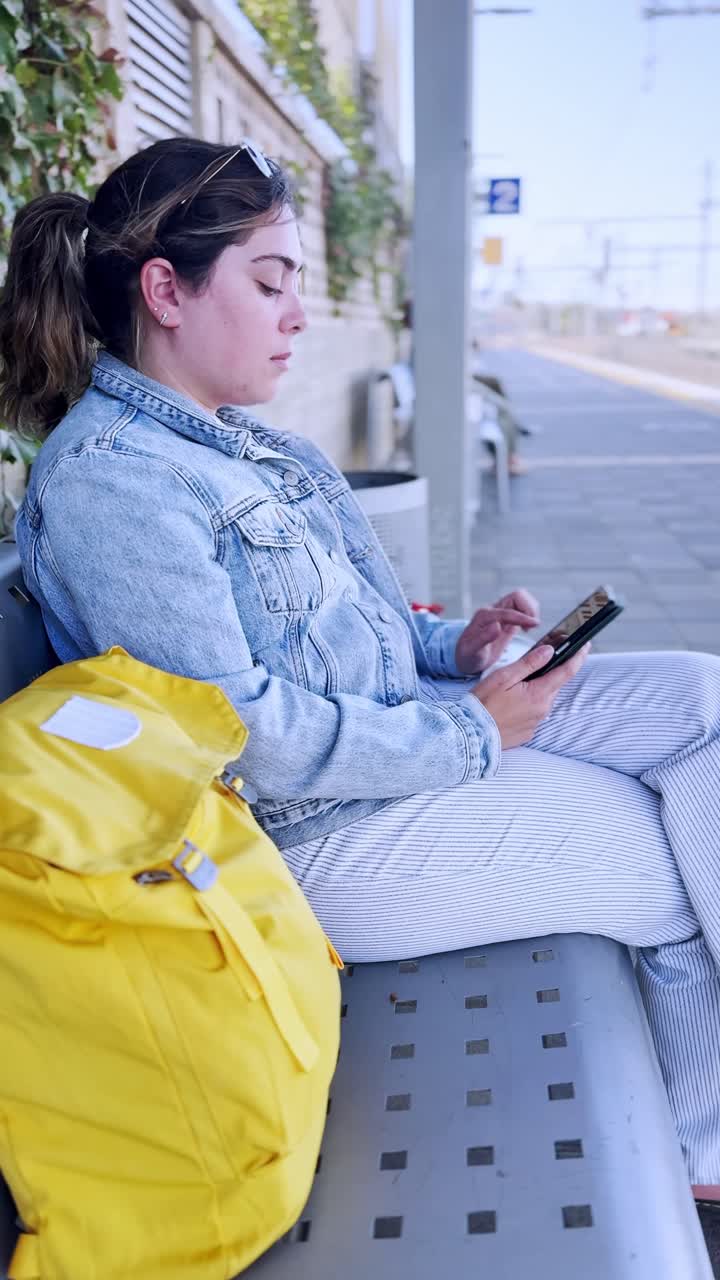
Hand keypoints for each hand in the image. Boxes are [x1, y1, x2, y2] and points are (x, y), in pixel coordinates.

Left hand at [455, 588, 540, 674]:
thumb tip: (496, 626)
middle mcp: (492, 611)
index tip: (535, 624)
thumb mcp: (472, 650)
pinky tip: (526, 628)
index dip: (523, 617)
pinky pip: (521, 608)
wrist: (465, 657)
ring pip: (521, 599)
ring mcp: (500, 613)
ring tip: (530, 626)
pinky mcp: (506, 619)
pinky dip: (529, 614)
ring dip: (530, 609)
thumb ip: (483, 638)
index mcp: (484, 616)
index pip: (508, 611)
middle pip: (517, 596)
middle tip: (532, 625)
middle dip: (529, 608)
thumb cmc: (467, 655)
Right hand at [471, 641, 591, 749]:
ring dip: (536, 689)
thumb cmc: (483, 704)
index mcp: (538, 694)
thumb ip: (529, 663)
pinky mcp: (528, 732)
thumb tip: (549, 651)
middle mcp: (542, 710)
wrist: (471, 735)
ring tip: (514, 685)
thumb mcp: (504, 677)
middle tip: (539, 661)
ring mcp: (536, 723)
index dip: (578, 657)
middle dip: (550, 672)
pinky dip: (527, 704)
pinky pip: (534, 713)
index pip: (566, 672)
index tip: (585, 645)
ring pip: (543, 699)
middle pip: (554, 685)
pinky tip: (510, 703)